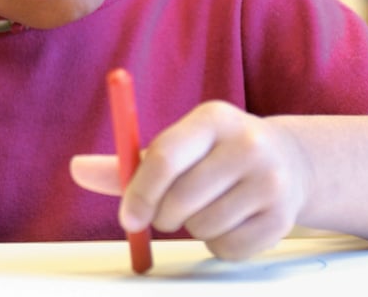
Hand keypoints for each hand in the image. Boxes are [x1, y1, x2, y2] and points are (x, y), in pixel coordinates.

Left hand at [71, 101, 306, 260]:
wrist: (289, 162)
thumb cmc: (215, 155)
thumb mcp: (178, 147)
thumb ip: (129, 163)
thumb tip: (78, 170)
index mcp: (213, 118)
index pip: (166, 156)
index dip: (140, 192)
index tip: (127, 218)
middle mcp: (248, 142)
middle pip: (181, 199)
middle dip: (165, 216)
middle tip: (171, 211)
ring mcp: (270, 180)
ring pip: (203, 227)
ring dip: (194, 229)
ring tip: (209, 207)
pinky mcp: (283, 218)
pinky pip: (228, 249)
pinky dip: (220, 245)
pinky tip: (232, 221)